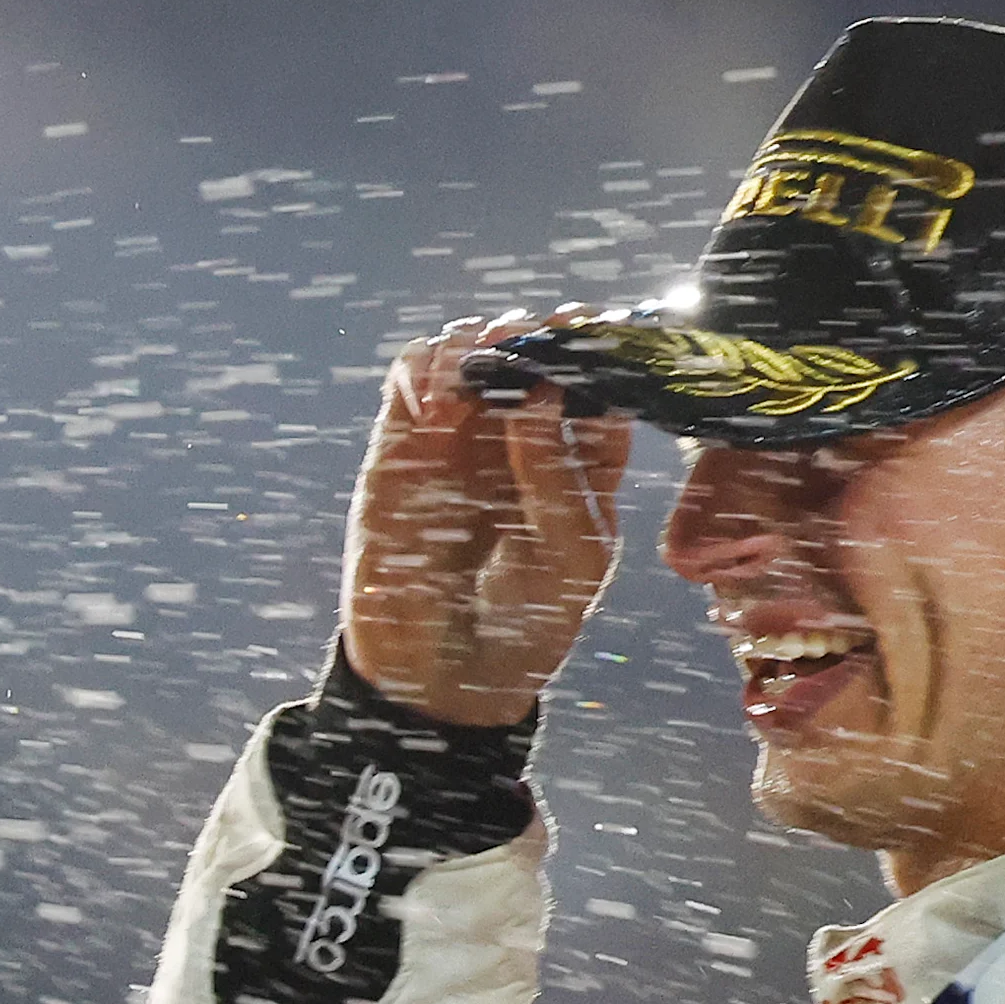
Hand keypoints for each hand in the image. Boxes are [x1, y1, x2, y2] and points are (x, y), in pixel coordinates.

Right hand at [340, 308, 634, 726]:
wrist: (445, 672)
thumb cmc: (528, 619)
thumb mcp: (571, 558)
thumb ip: (559, 476)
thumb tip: (539, 391)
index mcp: (586, 453)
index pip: (598, 374)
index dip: (596, 343)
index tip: (589, 332)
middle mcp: (527, 429)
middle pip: (533, 344)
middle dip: (531, 331)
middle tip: (525, 345)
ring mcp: (465, 430)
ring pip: (470, 344)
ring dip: (474, 341)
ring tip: (476, 372)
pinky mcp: (406, 439)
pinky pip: (412, 374)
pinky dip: (421, 368)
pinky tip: (435, 401)